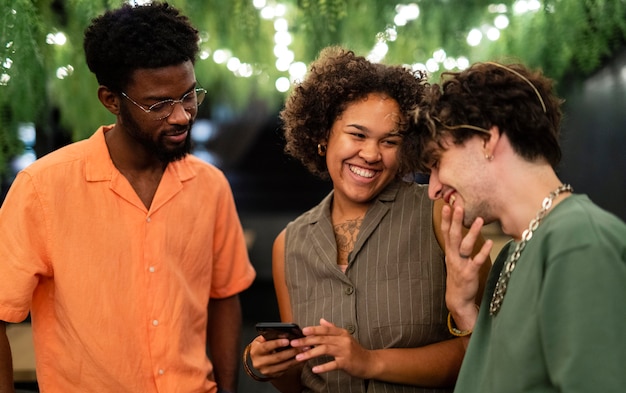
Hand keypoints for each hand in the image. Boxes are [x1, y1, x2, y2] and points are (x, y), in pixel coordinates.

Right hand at [248, 335, 303, 378]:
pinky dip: (295, 362)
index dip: (277, 343)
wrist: (259, 359)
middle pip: (277, 357)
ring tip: (305, 351)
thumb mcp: (263, 340)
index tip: (287, 340)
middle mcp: (259, 362)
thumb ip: (271, 336)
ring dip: (296, 357)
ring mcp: (267, 370)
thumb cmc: (262, 346)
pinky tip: (301, 357)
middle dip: (291, 351)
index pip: (266, 347)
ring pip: (284, 365)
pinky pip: (287, 369)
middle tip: (301, 345)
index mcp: (255, 351)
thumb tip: (285, 334)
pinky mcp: (274, 375)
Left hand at [290, 318, 372, 377]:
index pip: (325, 329)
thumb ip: (333, 328)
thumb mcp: (345, 337)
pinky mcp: (346, 362)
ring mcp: (345, 351)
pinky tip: (314, 369)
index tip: (302, 331)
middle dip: (306, 341)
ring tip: (299, 357)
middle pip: (322, 339)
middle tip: (294, 344)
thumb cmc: (355, 350)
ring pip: (324, 349)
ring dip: (310, 353)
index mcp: (341, 333)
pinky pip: (332, 364)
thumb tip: (321, 320)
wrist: (369, 362)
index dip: (314, 329)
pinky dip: (323, 367)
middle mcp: (343, 340)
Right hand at [441, 205, 491, 323]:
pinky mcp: (469, 273)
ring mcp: (461, 264)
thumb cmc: (458, 276)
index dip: (445, 219)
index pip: (445, 232)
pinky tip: (490, 242)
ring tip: (479, 219)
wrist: (458, 299)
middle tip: (457, 206)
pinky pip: (476, 260)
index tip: (446, 205)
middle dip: (454, 220)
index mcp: (449, 252)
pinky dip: (483, 251)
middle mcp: (453, 256)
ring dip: (471, 232)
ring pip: (465, 246)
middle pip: (453, 235)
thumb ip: (457, 245)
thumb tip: (460, 231)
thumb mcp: (454, 259)